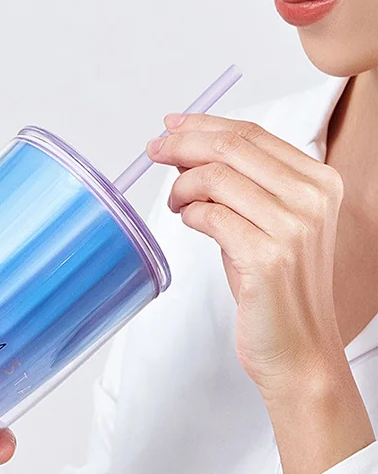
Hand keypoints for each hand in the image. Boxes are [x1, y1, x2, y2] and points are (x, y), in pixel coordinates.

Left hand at [146, 113, 345, 399]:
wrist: (297, 349)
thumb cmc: (275, 289)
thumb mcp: (265, 225)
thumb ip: (238, 187)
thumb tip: (187, 154)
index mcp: (318, 181)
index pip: (253, 133)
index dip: (205, 124)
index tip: (171, 126)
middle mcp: (313, 197)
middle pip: (233, 146)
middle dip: (183, 143)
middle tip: (154, 151)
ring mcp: (294, 226)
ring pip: (217, 177)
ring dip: (182, 186)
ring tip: (174, 202)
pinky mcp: (268, 256)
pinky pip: (211, 215)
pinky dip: (190, 213)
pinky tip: (187, 220)